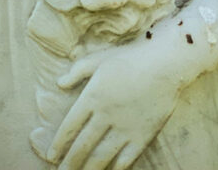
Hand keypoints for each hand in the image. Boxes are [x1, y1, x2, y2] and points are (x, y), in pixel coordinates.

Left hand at [47, 46, 179, 169]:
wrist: (165, 64)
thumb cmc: (130, 58)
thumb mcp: (99, 59)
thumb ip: (77, 71)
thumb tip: (59, 83)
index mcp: (92, 97)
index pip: (70, 127)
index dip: (59, 144)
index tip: (51, 156)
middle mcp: (105, 115)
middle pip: (82, 146)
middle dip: (70, 163)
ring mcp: (125, 127)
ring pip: (102, 156)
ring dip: (89, 169)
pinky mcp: (143, 135)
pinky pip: (126, 158)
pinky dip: (116, 168)